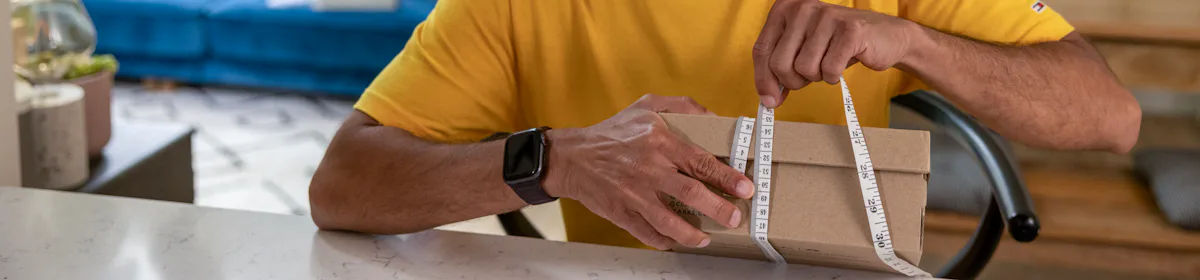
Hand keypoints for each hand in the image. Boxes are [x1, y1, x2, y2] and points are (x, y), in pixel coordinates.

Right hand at [543, 94, 753, 249]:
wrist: (572, 157)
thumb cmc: (613, 132)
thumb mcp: (647, 106)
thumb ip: (684, 106)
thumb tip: (715, 117)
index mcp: (659, 141)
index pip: (699, 161)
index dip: (726, 176)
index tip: (745, 188)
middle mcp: (648, 168)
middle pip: (690, 193)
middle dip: (717, 208)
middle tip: (734, 217)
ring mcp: (633, 193)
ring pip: (668, 220)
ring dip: (691, 233)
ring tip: (706, 237)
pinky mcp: (620, 212)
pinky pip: (645, 232)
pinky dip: (662, 240)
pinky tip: (675, 241)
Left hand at [753, 0, 924, 106]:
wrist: (883, 37)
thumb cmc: (837, 44)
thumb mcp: (802, 51)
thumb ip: (780, 70)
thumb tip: (768, 99)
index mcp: (785, 9)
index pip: (762, 50)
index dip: (763, 79)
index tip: (769, 100)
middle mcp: (803, 8)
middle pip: (779, 63)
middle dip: (793, 81)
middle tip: (808, 78)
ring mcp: (827, 17)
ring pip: (804, 68)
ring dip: (817, 77)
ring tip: (828, 64)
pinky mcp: (850, 30)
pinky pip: (829, 70)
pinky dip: (834, 76)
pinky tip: (841, 64)